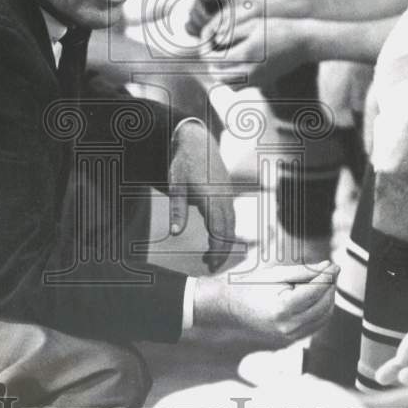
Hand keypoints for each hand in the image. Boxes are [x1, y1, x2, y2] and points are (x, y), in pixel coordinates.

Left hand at [167, 119, 236, 271]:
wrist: (197, 141)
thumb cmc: (183, 163)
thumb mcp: (175, 186)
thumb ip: (177, 209)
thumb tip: (175, 232)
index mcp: (211, 198)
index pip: (219, 231)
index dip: (217, 250)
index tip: (210, 264)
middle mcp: (223, 198)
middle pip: (228, 231)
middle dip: (222, 251)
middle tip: (211, 266)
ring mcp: (228, 194)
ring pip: (232, 224)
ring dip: (225, 242)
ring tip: (213, 257)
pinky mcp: (227, 192)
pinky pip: (231, 216)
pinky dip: (227, 230)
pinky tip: (218, 238)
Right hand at [193, 261, 338, 342]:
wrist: (229, 308)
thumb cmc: (250, 286)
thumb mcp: (276, 274)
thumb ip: (304, 272)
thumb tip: (329, 268)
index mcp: (283, 308)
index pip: (316, 290)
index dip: (328, 276)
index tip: (335, 265)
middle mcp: (288, 327)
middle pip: (323, 305)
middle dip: (330, 286)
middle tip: (330, 271)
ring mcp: (290, 337)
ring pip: (323, 317)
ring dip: (328, 299)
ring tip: (324, 282)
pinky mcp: (290, 340)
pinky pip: (315, 326)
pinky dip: (321, 311)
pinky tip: (318, 297)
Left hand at [200, 16, 306, 88]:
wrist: (303, 42)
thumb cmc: (279, 28)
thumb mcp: (253, 25)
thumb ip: (231, 34)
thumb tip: (214, 41)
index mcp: (246, 54)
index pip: (215, 60)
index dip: (207, 53)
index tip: (207, 46)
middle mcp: (250, 71)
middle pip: (218, 75)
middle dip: (211, 64)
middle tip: (212, 53)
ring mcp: (257, 79)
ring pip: (227, 84)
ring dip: (220, 73)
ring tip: (222, 60)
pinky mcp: (263, 82)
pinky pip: (239, 86)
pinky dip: (231, 79)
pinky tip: (235, 66)